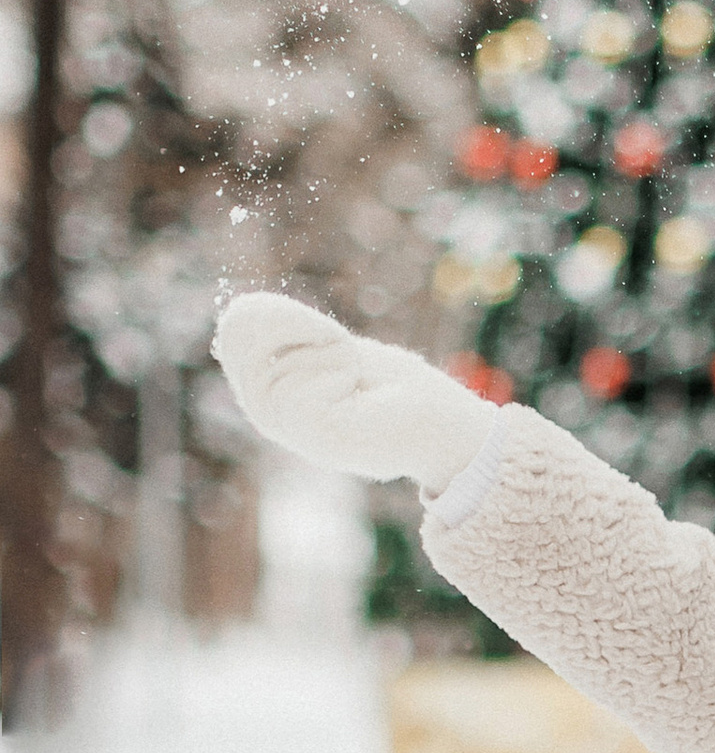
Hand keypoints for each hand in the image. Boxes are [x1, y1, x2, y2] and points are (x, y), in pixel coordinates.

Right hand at [213, 291, 493, 496]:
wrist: (445, 422)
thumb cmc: (396, 386)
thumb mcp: (332, 348)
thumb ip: (287, 337)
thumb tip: (235, 315)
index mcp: (276, 391)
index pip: (233, 337)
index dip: (264, 312)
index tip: (321, 324)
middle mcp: (277, 416)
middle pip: (241, 347)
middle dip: (292, 327)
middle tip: (342, 343)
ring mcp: (294, 431)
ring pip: (276, 371)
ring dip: (328, 356)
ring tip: (357, 375)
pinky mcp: (314, 440)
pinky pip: (301, 391)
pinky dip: (339, 375)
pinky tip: (361, 393)